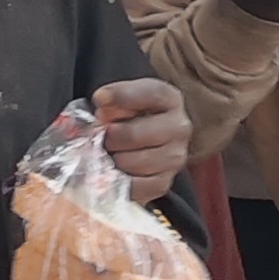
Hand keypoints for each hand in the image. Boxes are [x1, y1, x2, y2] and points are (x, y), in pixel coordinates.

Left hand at [90, 77, 190, 202]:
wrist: (140, 144)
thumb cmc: (126, 117)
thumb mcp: (121, 101)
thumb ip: (111, 101)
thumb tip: (101, 103)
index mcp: (170, 99)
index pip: (150, 94)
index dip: (122, 95)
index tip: (99, 98)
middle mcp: (179, 127)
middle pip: (135, 135)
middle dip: (110, 138)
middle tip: (100, 138)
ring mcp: (175, 157)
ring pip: (132, 162)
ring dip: (113, 161)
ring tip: (107, 155)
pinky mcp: (164, 182)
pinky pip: (134, 185)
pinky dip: (119, 181)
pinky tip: (114, 172)